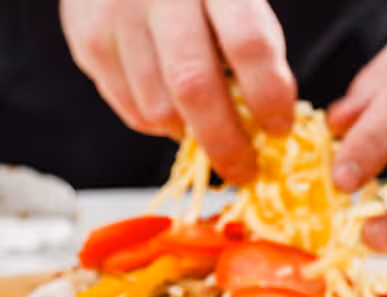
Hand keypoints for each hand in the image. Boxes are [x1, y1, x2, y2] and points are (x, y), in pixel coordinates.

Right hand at [60, 0, 296, 182]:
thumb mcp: (238, 0)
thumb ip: (255, 51)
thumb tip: (268, 123)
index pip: (247, 44)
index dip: (268, 95)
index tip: (280, 129)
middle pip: (193, 85)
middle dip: (225, 141)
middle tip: (245, 169)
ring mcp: (115, 15)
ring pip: (157, 108)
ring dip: (191, 135)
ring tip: (210, 131)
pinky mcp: (87, 38)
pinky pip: (130, 108)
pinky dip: (160, 125)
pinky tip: (175, 110)